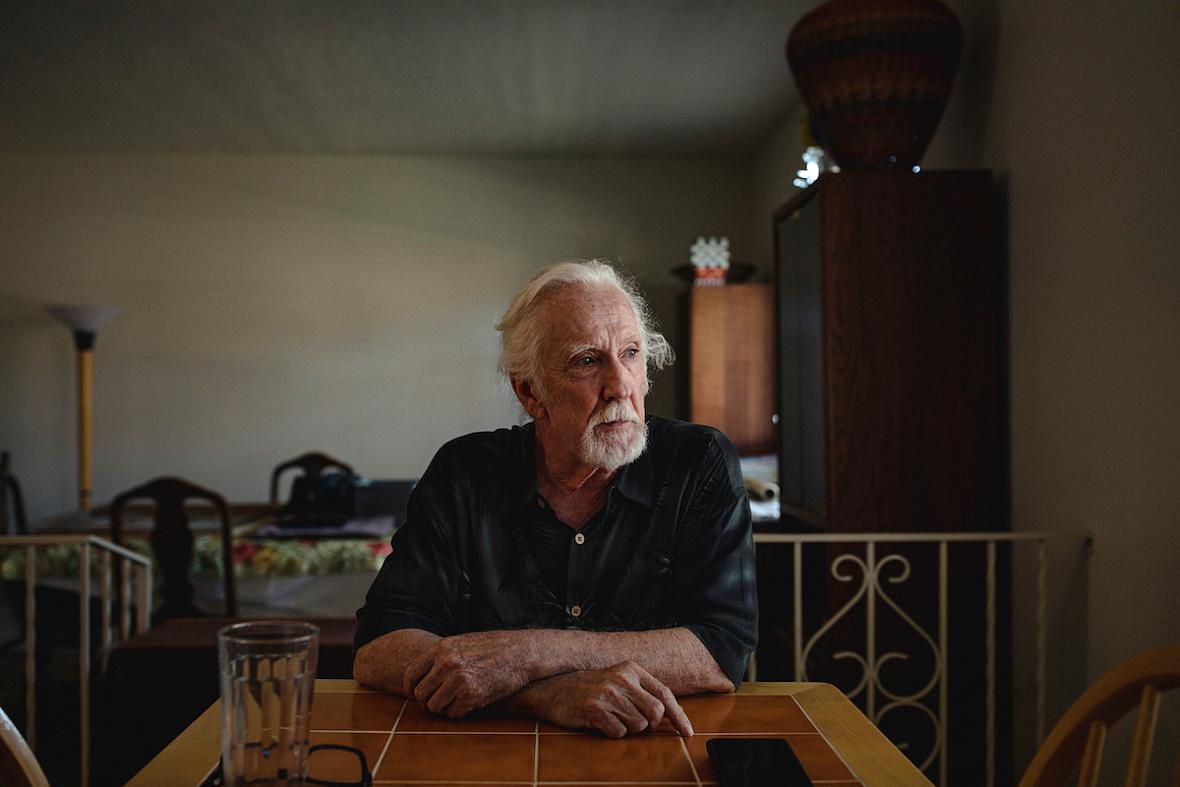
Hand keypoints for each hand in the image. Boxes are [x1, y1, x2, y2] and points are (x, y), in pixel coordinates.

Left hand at [403, 630, 534, 717]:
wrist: (521, 652)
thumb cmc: (493, 647)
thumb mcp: (462, 642)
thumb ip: (442, 656)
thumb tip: (422, 675)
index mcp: (441, 649)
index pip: (410, 675)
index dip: (410, 689)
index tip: (415, 696)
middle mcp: (446, 664)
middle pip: (421, 694)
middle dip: (428, 701)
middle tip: (440, 701)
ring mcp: (458, 680)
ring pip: (435, 706)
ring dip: (444, 708)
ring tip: (457, 701)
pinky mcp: (471, 695)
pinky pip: (453, 713)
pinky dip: (459, 712)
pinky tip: (469, 704)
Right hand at [526, 661, 693, 737]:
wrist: (553, 688)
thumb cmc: (590, 688)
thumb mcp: (618, 680)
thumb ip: (642, 692)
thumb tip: (671, 714)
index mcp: (631, 669)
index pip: (664, 694)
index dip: (679, 715)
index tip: (688, 732)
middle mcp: (622, 679)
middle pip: (655, 713)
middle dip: (649, 724)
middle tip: (634, 722)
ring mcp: (608, 694)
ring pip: (638, 726)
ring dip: (628, 728)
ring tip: (611, 717)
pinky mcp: (595, 710)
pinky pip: (619, 733)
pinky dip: (612, 733)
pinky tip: (601, 722)